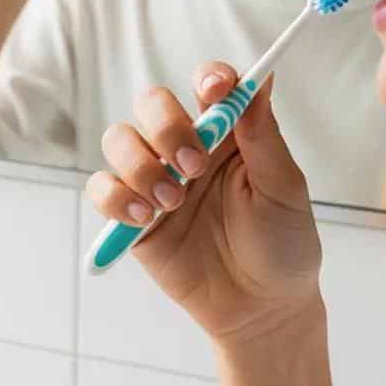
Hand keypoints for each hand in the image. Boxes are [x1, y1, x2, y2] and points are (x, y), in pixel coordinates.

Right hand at [86, 65, 323, 349]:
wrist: (259, 309)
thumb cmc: (282, 245)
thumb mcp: (283, 190)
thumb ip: (264, 137)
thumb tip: (257, 81)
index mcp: (227, 134)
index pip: (209, 85)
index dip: (209, 77)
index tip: (215, 90)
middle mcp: (186, 148)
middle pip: (152, 103)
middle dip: (165, 126)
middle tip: (193, 167)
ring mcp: (154, 179)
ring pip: (119, 140)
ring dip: (140, 165)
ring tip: (171, 203)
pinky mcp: (131, 215)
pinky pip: (102, 188)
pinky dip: (116, 197)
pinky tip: (146, 217)